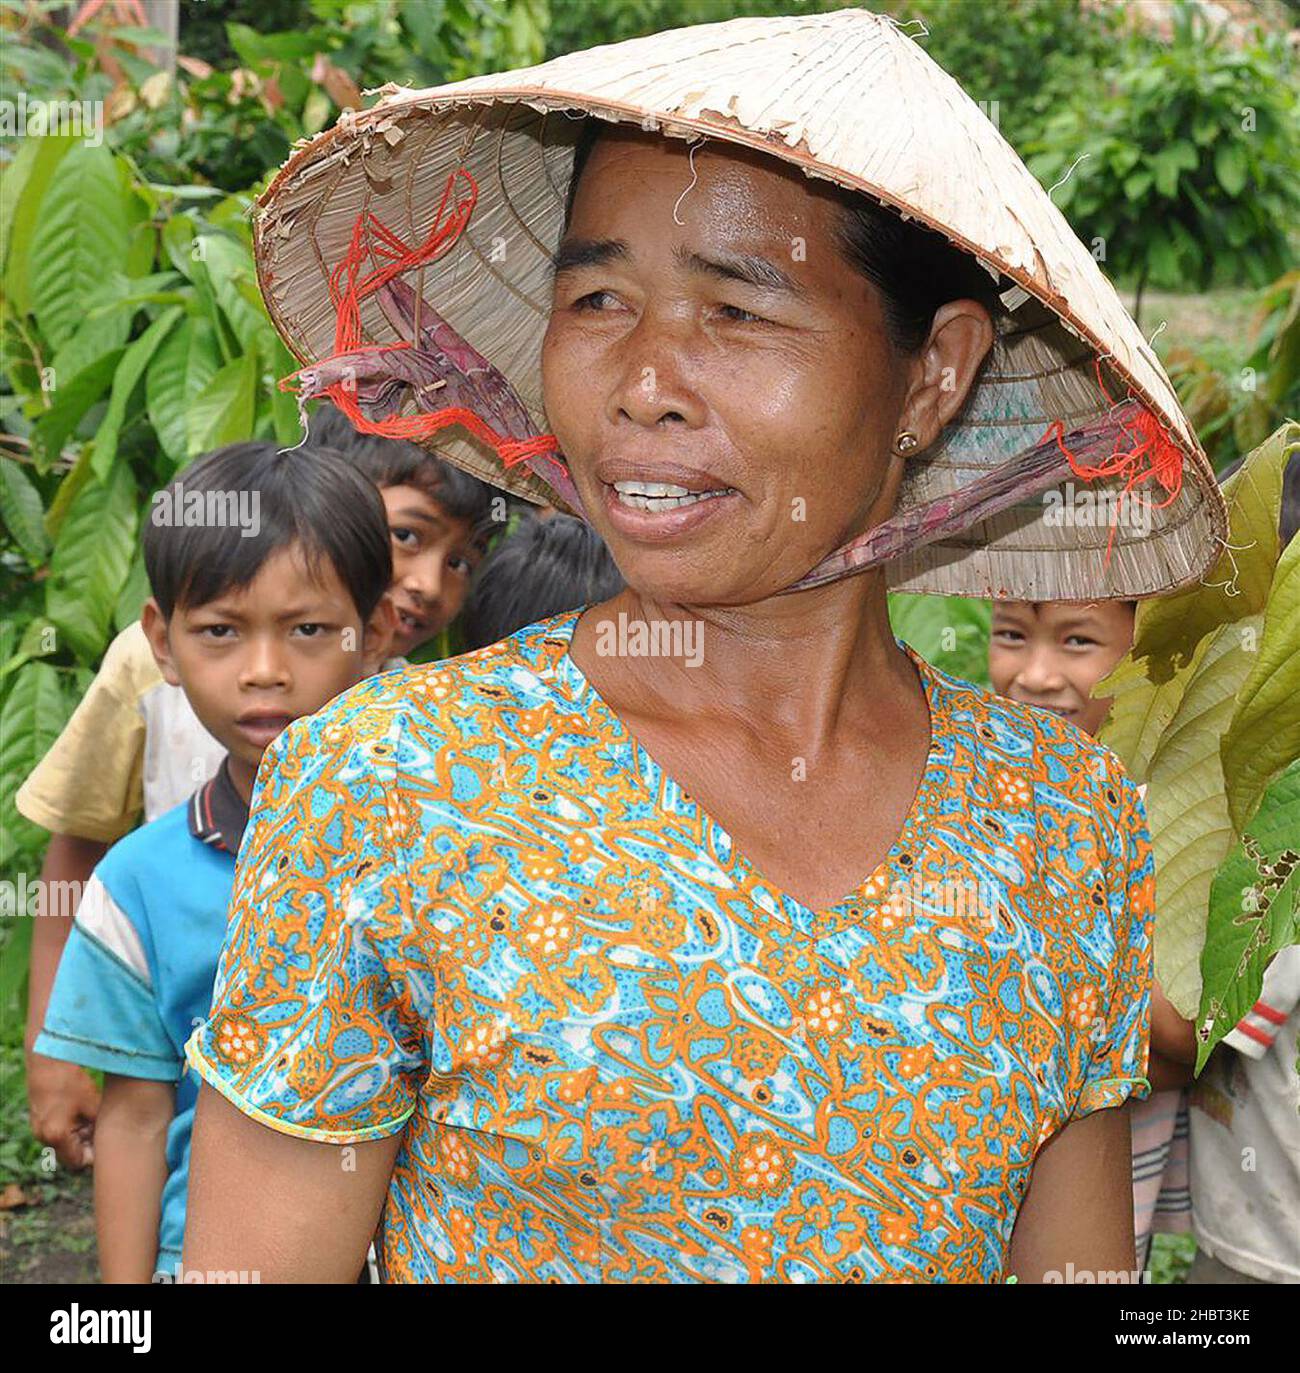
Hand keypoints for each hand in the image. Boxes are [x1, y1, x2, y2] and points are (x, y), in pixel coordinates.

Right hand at [27, 1052, 99, 1169]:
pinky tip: (81, 1111)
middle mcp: (43, 1137)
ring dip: (78, 1136)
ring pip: (63, 1143)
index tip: (106, 1144)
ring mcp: (38, 1128)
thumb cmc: (71, 1081)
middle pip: (69, 1154)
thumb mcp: (92, 1104)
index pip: (77, 1162)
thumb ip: (98, 1126)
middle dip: (86, 1145)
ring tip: (92, 1117)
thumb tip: (108, 1139)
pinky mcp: (38, 1119)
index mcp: (57, 1136)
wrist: (47, 1062)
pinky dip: (69, 1127)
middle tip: (101, 1129)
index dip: (93, 1156)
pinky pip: (56, 1132)